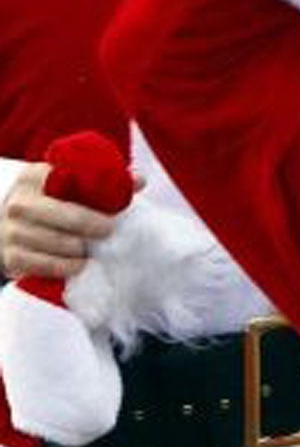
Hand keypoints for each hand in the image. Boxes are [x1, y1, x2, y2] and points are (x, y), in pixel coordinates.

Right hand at [2, 163, 120, 280]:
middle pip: (67, 216)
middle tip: (108, 232)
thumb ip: (102, 183)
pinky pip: (47, 266)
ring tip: (92, 249)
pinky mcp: (12, 257)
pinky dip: (67, 267)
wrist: (5, 224)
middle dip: (93, 227)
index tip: (111, 216)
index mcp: (34, 178)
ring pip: (59, 244)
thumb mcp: (65, 186)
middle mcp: (20, 203)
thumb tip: (139, 180)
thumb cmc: (48, 204)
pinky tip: (79, 264)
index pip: (67, 184)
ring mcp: (12, 231)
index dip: (93, 200)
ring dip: (81, 250)